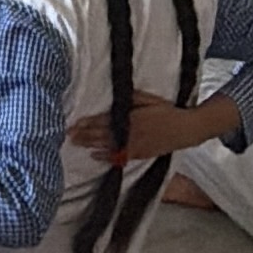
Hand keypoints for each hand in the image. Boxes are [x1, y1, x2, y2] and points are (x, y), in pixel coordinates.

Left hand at [72, 88, 230, 162]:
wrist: (184, 129)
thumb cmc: (166, 111)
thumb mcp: (148, 98)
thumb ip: (131, 96)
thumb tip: (115, 95)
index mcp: (131, 117)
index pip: (104, 120)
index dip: (88, 123)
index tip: (74, 123)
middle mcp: (130, 132)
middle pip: (102, 134)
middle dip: (84, 134)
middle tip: (68, 134)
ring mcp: (134, 145)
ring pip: (107, 146)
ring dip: (90, 145)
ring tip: (76, 143)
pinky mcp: (139, 154)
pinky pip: (118, 157)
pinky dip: (105, 157)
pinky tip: (94, 155)